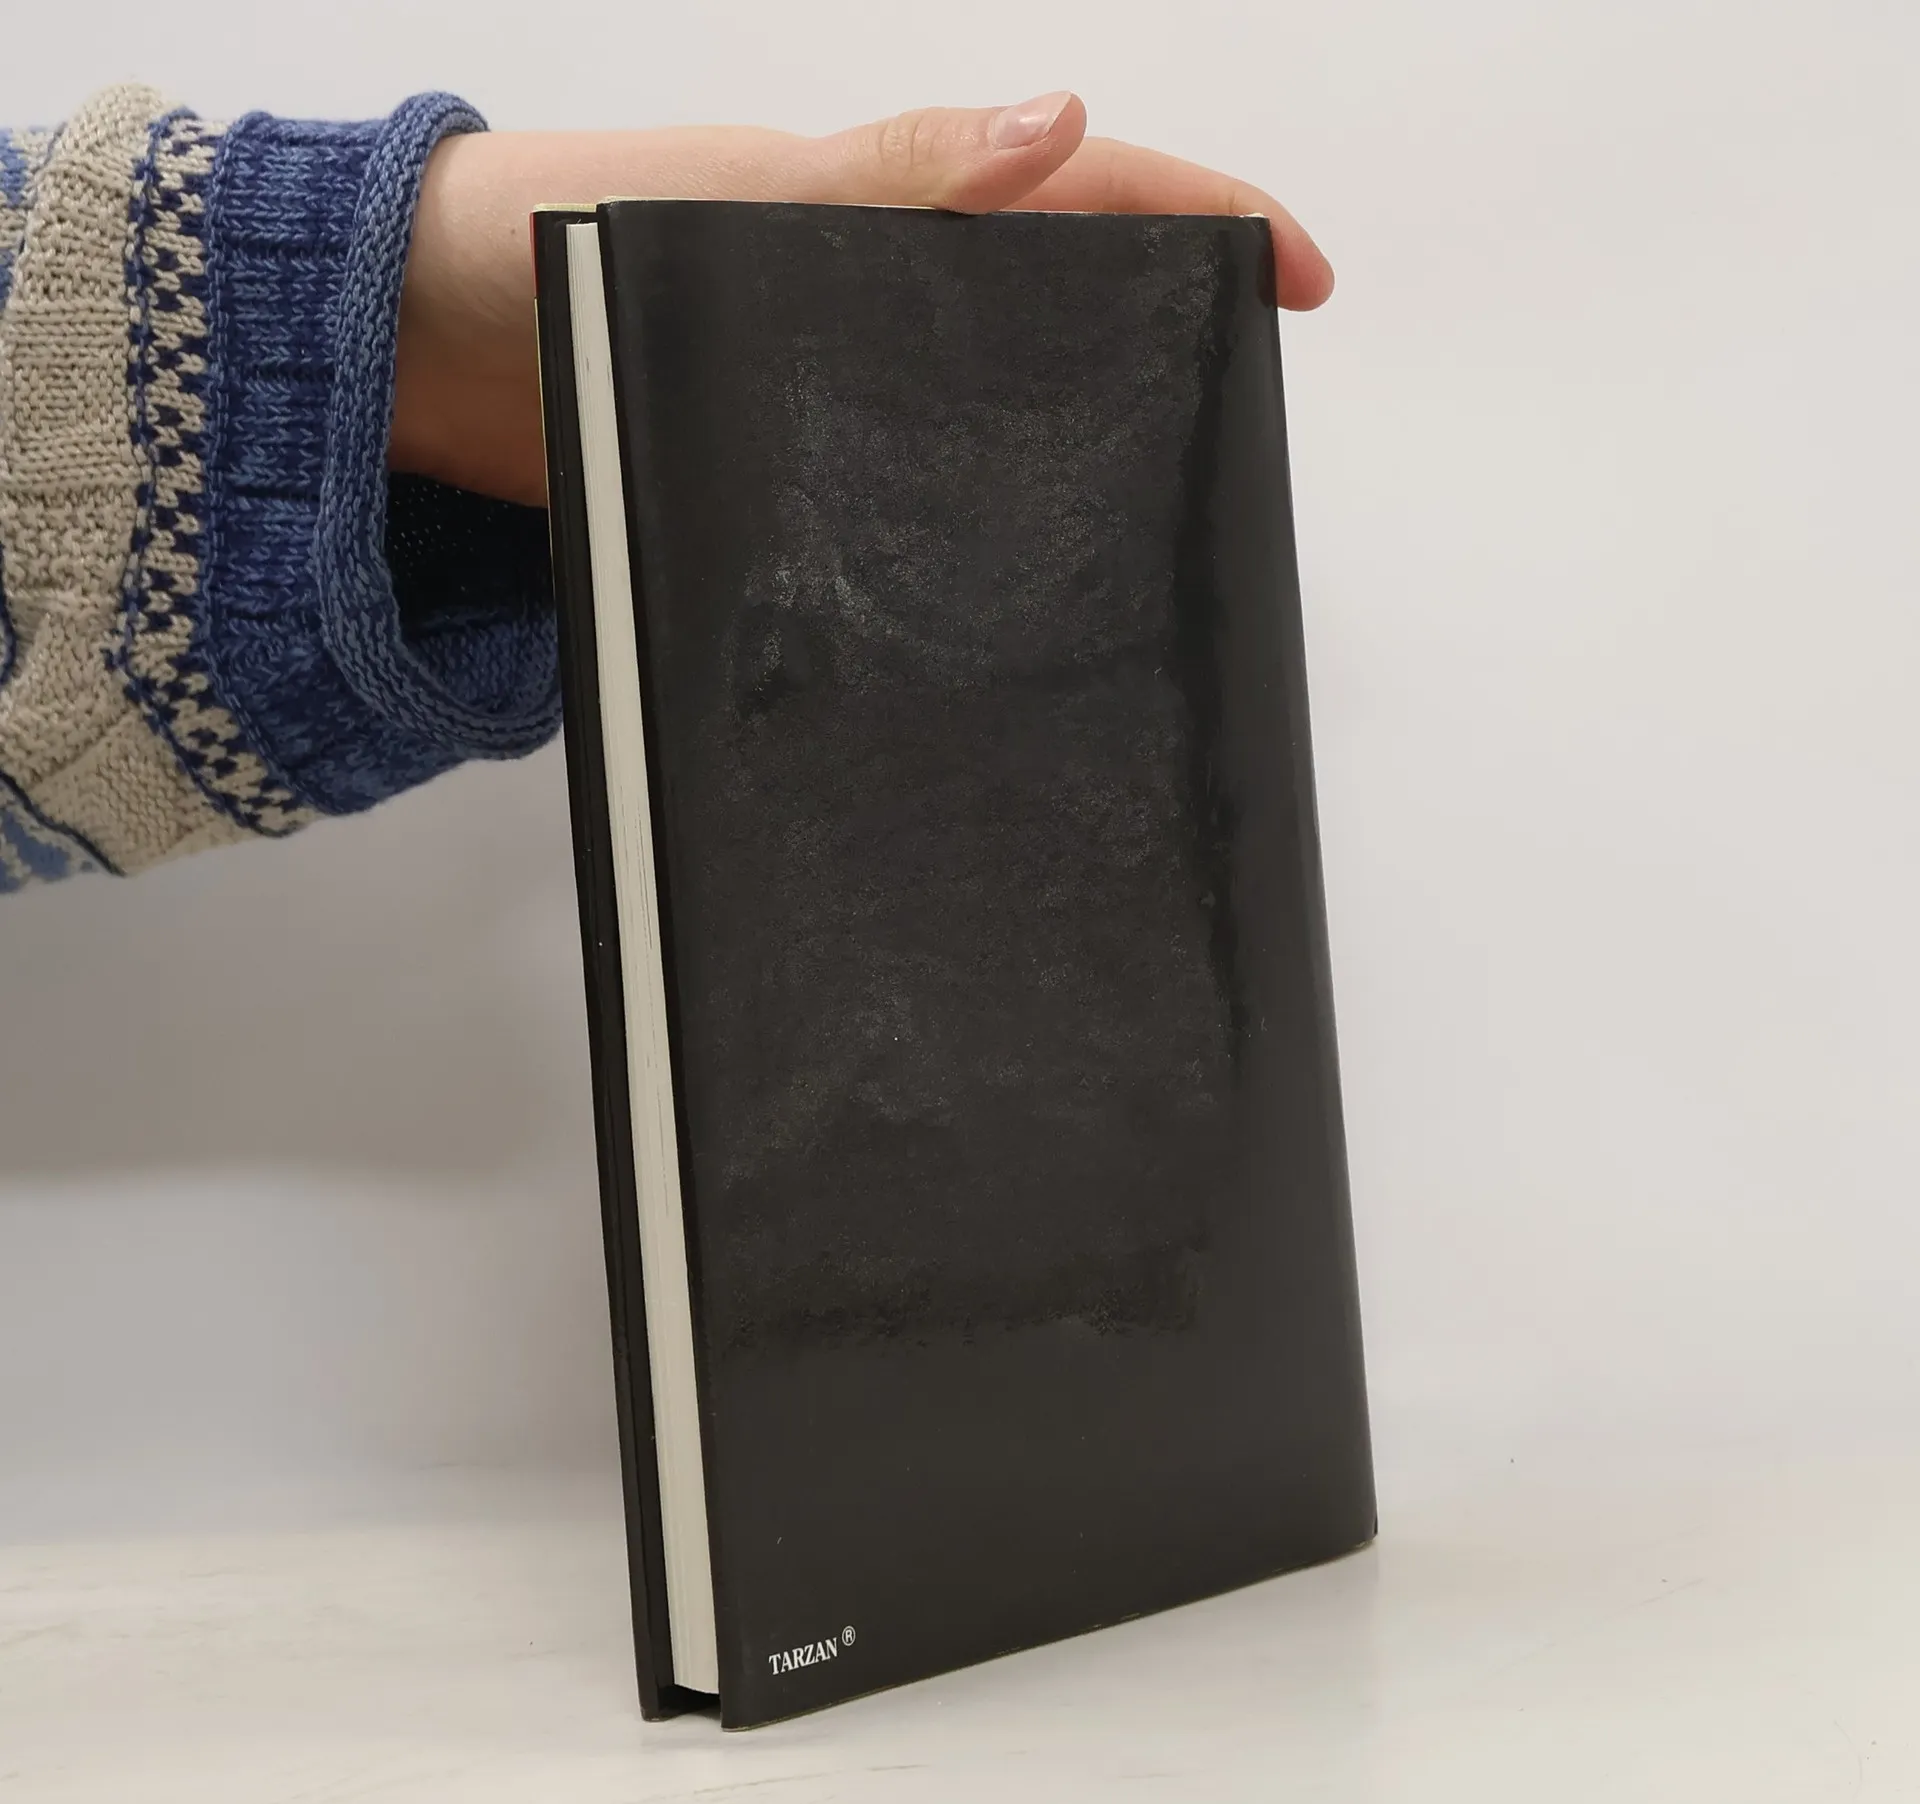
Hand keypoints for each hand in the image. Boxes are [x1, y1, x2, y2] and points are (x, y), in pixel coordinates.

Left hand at [392, 92, 1334, 507]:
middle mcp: (867, 301)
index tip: (1297, 274)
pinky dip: (953, 525)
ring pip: (980, 408)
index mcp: (876, 206)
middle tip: (1240, 401)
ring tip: (1144, 510)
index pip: (1075, 193)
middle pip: (1051, 305)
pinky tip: (981, 579)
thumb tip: (1053, 126)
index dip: (1200, 218)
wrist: (405, 359)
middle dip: (1162, 333)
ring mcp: (827, 396)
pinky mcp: (775, 480)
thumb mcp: (722, 196)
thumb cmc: (536, 243)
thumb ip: (880, 175)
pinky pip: (892, 495)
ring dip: (1066, 438)